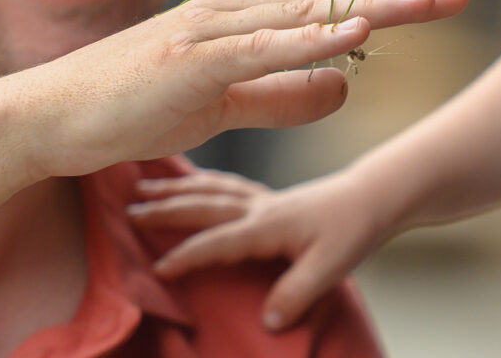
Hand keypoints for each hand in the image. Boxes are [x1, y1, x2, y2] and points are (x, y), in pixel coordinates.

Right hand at [19, 0, 467, 180]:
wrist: (56, 115)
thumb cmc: (136, 104)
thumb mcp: (225, 107)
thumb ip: (284, 94)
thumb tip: (344, 88)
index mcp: (245, 21)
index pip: (329, 7)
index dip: (386, 4)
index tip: (435, 1)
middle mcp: (236, 13)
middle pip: (332, 0)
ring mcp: (215, 31)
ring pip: (308, 15)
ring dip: (372, 8)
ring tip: (427, 2)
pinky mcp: (194, 60)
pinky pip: (266, 49)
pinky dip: (314, 39)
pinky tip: (355, 32)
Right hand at [128, 166, 385, 331]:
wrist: (372, 196)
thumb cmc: (352, 229)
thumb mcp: (331, 267)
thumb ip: (297, 293)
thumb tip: (265, 320)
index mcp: (268, 224)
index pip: (218, 240)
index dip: (188, 254)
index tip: (156, 266)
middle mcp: (258, 205)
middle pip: (203, 204)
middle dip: (165, 209)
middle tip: (128, 211)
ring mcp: (260, 197)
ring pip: (209, 188)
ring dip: (174, 188)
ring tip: (142, 186)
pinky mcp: (266, 196)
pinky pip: (223, 184)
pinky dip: (198, 181)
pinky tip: (188, 183)